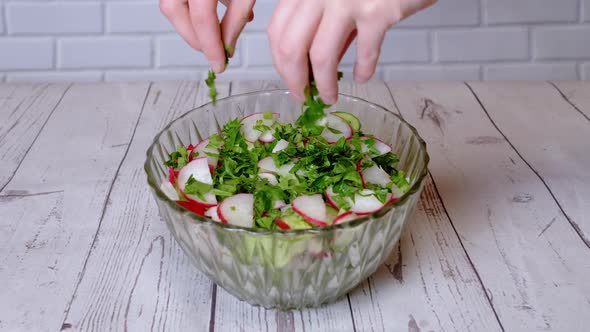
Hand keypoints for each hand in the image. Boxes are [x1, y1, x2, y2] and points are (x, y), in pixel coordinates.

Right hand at [160, 0, 254, 72]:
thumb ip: (237, 17)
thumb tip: (227, 46)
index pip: (202, 19)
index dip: (211, 46)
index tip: (220, 64)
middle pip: (173, 10)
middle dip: (193, 36)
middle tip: (213, 51)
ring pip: (171, 3)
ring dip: (191, 23)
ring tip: (215, 33)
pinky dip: (192, 8)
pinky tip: (213, 13)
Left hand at [267, 0, 435, 102]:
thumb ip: (322, 23)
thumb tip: (311, 64)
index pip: (276, 31)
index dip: (280, 63)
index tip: (291, 81)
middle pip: (290, 48)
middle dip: (295, 81)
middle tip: (304, 96)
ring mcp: (345, 0)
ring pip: (321, 57)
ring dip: (324, 85)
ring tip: (330, 96)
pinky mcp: (376, 12)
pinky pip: (365, 52)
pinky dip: (363, 70)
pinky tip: (363, 76)